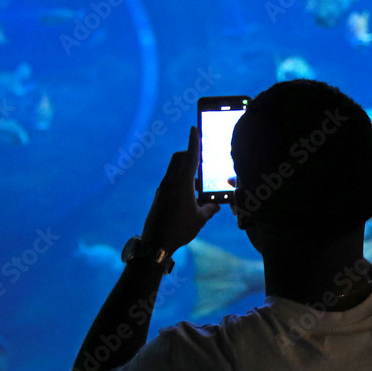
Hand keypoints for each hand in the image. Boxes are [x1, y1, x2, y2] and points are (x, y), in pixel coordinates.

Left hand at [141, 127, 218, 252]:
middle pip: (179, 158)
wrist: (155, 242)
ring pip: (174, 169)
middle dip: (189, 154)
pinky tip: (190, 195)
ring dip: (186, 169)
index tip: (193, 128)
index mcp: (182, 184)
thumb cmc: (180, 229)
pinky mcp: (160, 196)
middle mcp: (170, 182)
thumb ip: (210, 209)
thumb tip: (216, 205)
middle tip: (202, 159)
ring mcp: (163, 188)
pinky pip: (171, 180)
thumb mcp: (200, 219)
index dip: (193, 142)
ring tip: (199, 184)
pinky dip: (181, 180)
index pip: (189, 157)